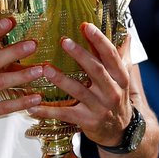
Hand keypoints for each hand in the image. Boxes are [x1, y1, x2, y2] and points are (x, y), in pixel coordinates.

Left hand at [29, 22, 131, 148]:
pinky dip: (48, 111)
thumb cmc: (117, 97)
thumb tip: (126, 32)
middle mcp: (111, 91)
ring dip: (61, 80)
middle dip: (80, 55)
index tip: (86, 26)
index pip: (110, 55)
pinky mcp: (87, 120)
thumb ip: (122, 55)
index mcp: (120, 77)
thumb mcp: (123, 77)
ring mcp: (99, 107)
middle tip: (64, 41)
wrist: (120, 131)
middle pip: (95, 70)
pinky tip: (32, 107)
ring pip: (78, 91)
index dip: (99, 40)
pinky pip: (65, 114)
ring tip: (45, 69)